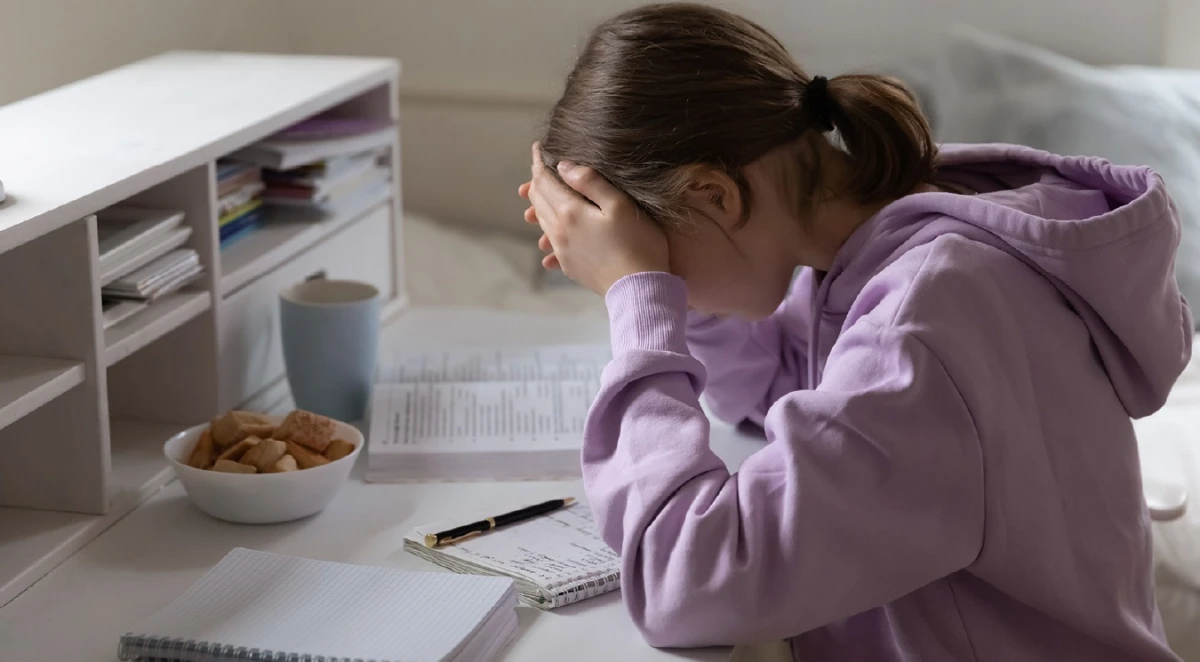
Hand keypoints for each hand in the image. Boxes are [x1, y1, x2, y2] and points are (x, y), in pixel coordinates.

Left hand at [519, 143, 668, 294]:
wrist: (640, 290)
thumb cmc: (638, 244)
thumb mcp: (620, 205)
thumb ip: (591, 182)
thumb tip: (564, 166)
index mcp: (569, 212)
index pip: (544, 180)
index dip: (539, 161)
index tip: (537, 148)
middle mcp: (558, 231)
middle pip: (539, 199)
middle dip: (538, 180)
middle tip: (542, 166)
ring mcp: (562, 251)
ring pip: (543, 220)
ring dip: (542, 203)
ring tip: (548, 192)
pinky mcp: (569, 266)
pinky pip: (551, 241)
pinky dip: (548, 228)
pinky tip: (550, 232)